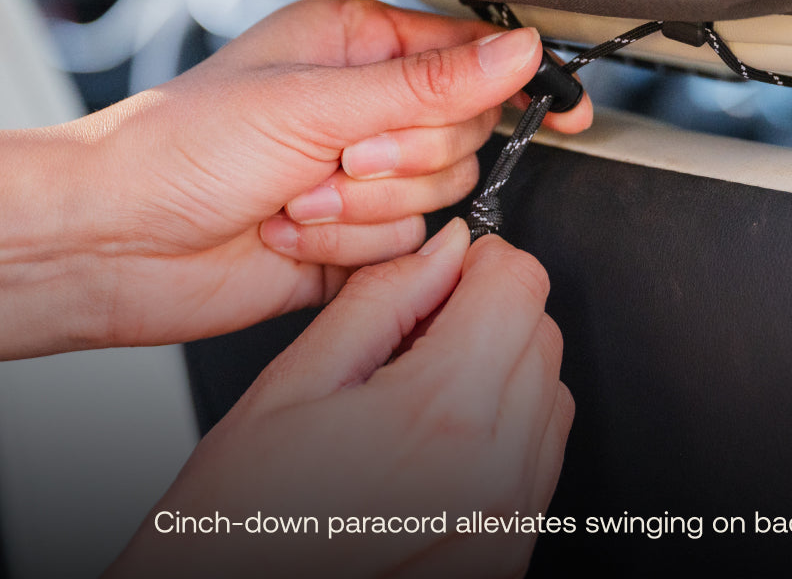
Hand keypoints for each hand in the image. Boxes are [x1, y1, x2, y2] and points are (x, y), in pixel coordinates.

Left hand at [1, 0, 590, 356]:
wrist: (116, 242)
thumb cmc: (182, 146)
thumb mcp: (317, 101)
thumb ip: (430, 82)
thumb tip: (517, 51)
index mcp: (356, 46)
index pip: (469, 53)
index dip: (519, 79)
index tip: (567, 106)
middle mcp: (364, 106)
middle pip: (460, 131)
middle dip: (401, 155)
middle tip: (342, 154)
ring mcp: (361, 173)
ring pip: (435, 193)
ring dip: (364, 206)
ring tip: (299, 194)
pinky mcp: (353, 235)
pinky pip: (402, 244)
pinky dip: (350, 246)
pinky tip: (294, 230)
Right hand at [108, 221, 573, 578]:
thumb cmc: (237, 530)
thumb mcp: (291, 387)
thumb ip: (382, 299)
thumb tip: (442, 248)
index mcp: (440, 418)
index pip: (519, 285)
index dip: (479, 261)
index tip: (443, 271)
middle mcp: (493, 477)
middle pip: (541, 333)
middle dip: (488, 310)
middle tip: (416, 331)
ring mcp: (508, 527)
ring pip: (550, 393)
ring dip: (501, 367)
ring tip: (419, 391)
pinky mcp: (510, 557)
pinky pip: (540, 457)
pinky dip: (505, 425)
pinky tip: (437, 438)